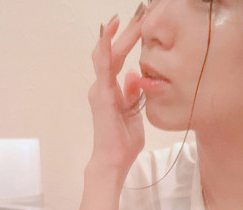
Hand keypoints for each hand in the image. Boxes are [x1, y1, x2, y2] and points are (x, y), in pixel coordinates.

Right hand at [81, 6, 145, 209]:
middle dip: (128, 31)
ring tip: (135, 15)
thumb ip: (133, 95)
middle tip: (142, 10)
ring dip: (121, 33)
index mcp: (111, 91)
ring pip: (108, 53)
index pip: (118, 59)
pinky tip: (113, 28)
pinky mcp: (102, 94)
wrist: (114, 160)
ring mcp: (100, 89)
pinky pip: (103, 64)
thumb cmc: (124, 143)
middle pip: (113, 51)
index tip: (142, 22)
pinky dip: (106, 44)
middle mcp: (102, 87)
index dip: (128, 39)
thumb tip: (133, 75)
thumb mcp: (134, 114)